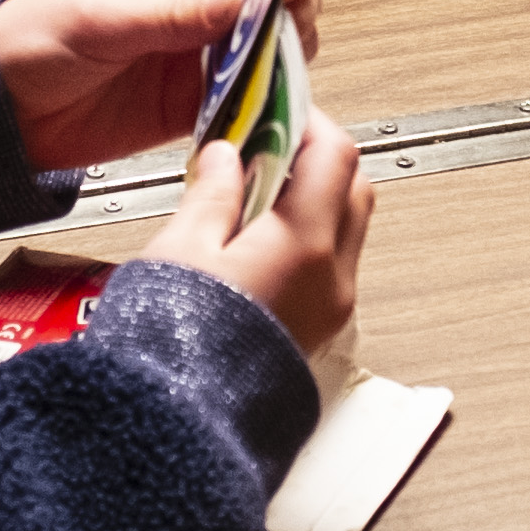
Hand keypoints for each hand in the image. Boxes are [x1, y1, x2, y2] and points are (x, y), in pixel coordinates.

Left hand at [0, 0, 324, 170]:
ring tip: (271, 81)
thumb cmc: (32, 40)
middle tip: (284, 42)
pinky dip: (260, 106)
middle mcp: (194, 2)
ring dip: (283, 62)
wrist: (0, 109)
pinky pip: (245, 99)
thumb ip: (174, 13)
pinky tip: (258, 114)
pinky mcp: (192, 101)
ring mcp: (197, 51)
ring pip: (271, 46)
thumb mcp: (101, 20)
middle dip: (292, 13)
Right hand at [140, 125, 370, 362]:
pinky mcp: (318, 331)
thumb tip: (227, 155)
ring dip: (315, 198)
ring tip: (257, 191)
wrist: (182, 423)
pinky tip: (261, 237)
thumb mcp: (182, 247)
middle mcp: (331, 276)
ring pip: (347, 228)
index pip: (335, 154)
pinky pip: (331, 266)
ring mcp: (330, 308)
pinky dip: (309, 237)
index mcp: (304, 244)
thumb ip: (212, 191)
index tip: (277, 107)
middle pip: (353, 188)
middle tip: (269, 144)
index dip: (308, 120)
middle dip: (318, 157)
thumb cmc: (176, 344)